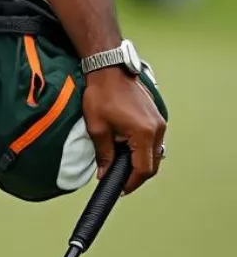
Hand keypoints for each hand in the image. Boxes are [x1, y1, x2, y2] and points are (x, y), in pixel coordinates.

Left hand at [82, 67, 166, 194]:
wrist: (108, 67)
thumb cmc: (101, 93)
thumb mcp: (97, 127)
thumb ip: (104, 154)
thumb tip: (105, 174)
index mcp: (144, 134)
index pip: (143, 169)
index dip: (131, 182)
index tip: (121, 188)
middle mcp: (157, 129)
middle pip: (152, 163)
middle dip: (136, 174)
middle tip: (120, 178)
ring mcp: (159, 121)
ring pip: (155, 152)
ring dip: (140, 160)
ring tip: (122, 162)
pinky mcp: (156, 115)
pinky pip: (154, 139)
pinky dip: (143, 147)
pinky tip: (128, 146)